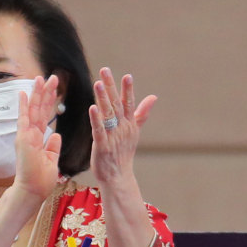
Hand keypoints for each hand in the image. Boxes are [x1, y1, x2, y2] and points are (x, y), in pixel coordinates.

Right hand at [13, 73, 61, 199]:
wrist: (32, 190)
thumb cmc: (40, 179)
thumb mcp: (51, 160)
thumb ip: (52, 147)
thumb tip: (56, 135)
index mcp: (38, 138)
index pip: (45, 116)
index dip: (49, 102)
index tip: (54, 88)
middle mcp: (30, 134)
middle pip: (39, 109)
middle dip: (45, 93)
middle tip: (52, 77)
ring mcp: (25, 135)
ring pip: (32, 110)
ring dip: (37, 94)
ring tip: (41, 78)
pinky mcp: (22, 139)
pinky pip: (23, 119)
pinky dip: (23, 106)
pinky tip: (23, 92)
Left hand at [88, 67, 154, 190]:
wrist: (118, 176)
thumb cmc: (123, 152)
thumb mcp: (134, 130)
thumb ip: (142, 113)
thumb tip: (154, 97)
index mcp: (129, 124)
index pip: (129, 103)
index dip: (128, 89)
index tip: (127, 75)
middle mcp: (122, 128)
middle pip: (117, 104)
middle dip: (111, 86)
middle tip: (105, 70)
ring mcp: (113, 136)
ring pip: (108, 114)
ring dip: (103, 98)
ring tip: (97, 83)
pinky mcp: (102, 145)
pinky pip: (99, 130)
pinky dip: (96, 119)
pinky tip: (92, 107)